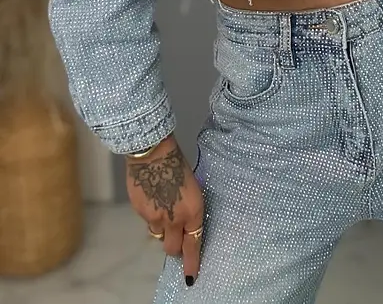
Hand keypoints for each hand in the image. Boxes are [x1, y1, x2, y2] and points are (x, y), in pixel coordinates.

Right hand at [125, 135, 203, 287]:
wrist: (153, 154)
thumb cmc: (177, 165)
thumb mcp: (192, 188)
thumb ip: (188, 209)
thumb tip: (185, 222)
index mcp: (193, 211)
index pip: (193, 244)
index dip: (191, 262)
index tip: (190, 276)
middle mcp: (175, 219)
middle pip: (173, 248)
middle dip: (175, 247)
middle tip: (176, 238)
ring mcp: (156, 218)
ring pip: (159, 235)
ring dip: (163, 229)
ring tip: (163, 207)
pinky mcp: (141, 213)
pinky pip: (148, 222)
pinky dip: (151, 215)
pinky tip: (152, 198)